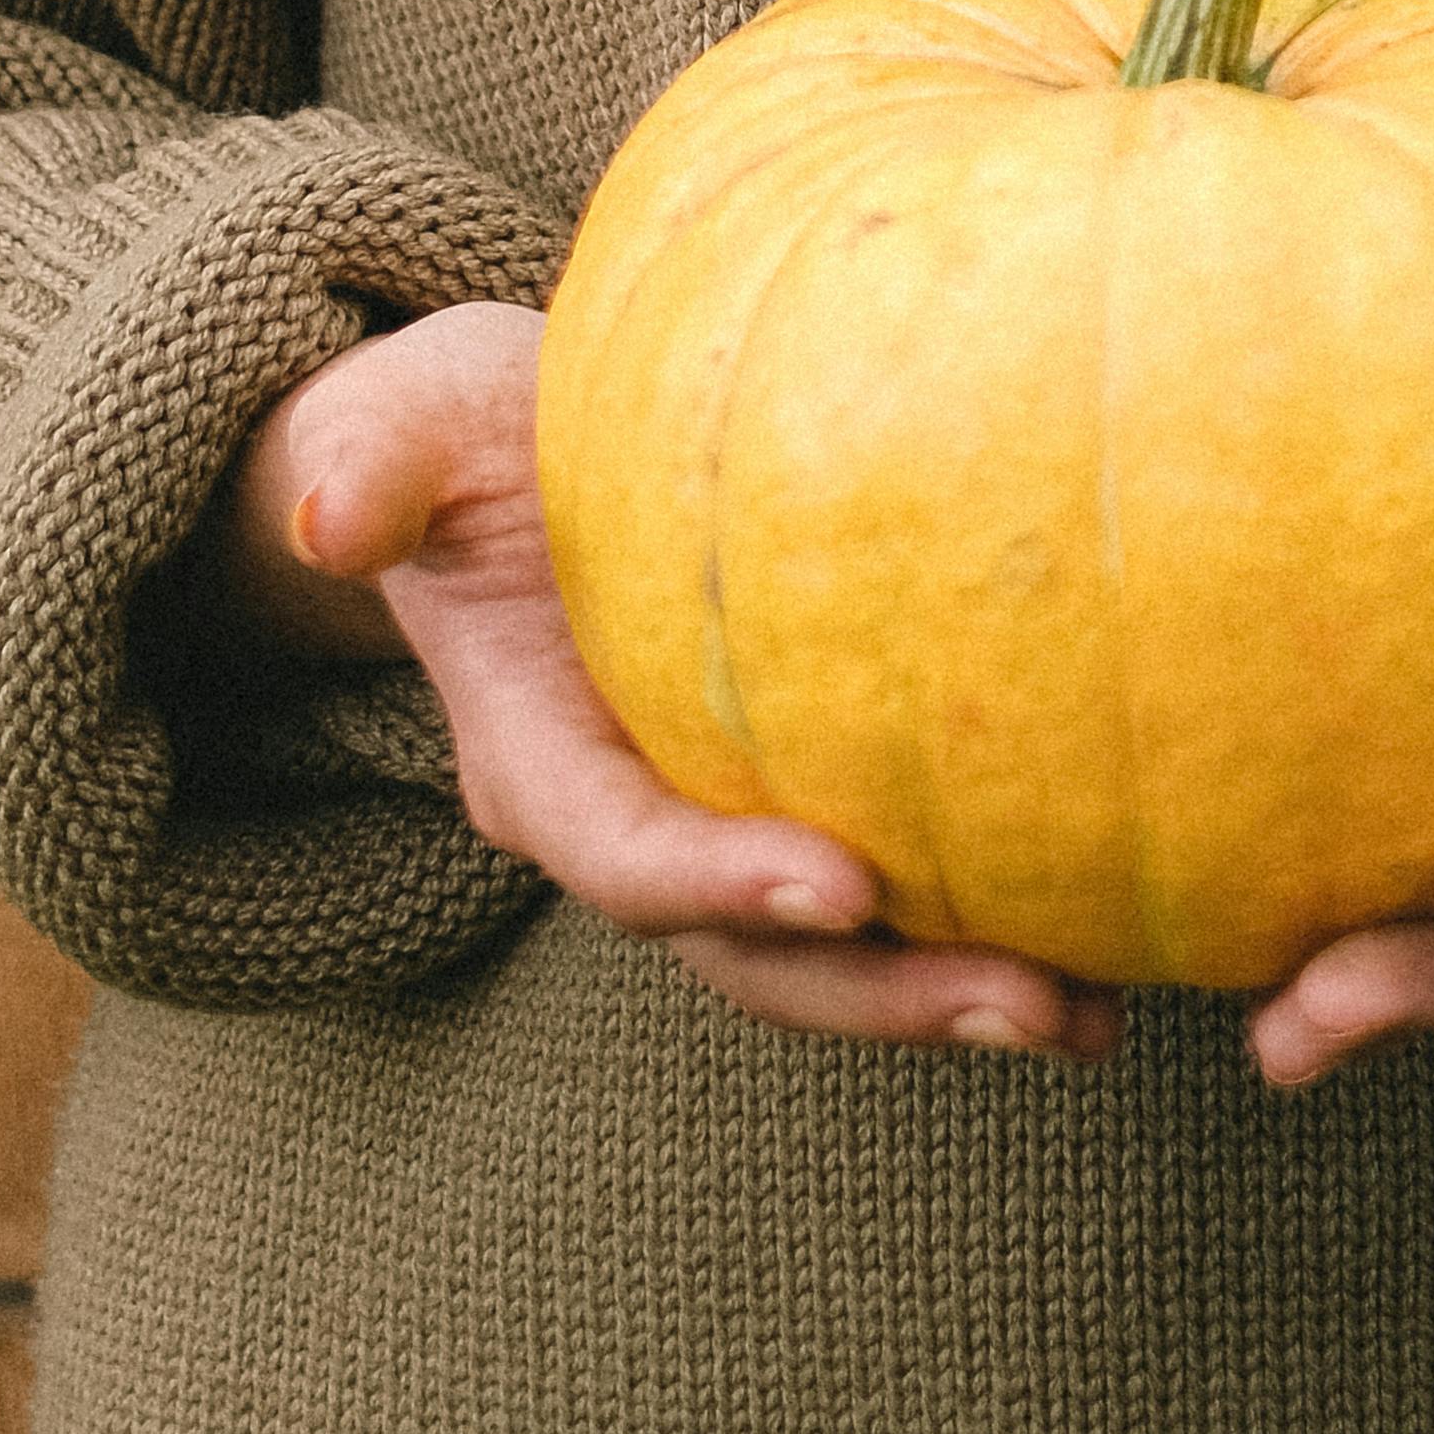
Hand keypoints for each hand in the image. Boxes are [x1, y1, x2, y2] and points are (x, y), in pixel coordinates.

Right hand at [206, 307, 1121, 1064]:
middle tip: (1035, 1006)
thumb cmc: (449, 431)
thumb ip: (369, 460)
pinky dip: (981, 921)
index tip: (840, 888)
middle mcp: (624, 820)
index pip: (621, 852)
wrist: (492, 460)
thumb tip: (327, 510)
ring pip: (825, 958)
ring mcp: (707, 822)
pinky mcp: (781, 795)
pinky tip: (1106, 938)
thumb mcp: (401, 417)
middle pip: (749, 956)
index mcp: (529, 755)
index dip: (719, 887)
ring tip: (1094, 1016)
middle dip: (884, 996)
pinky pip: (880, 889)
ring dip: (953, 995)